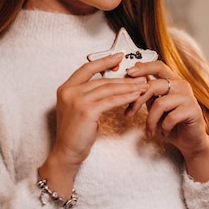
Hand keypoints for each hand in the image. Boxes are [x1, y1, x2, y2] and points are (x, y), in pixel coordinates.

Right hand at [39, 53, 147, 195]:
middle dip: (123, 78)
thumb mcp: (78, 109)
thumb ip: (88, 95)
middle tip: (140, 77)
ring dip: (128, 87)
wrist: (67, 152)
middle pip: (102, 80)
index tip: (119, 56)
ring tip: (142, 86)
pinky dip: (125, 97)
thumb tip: (109, 86)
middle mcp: (70, 91)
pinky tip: (135, 96)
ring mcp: (77, 100)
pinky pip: (111, 101)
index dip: (104, 61)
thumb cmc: (75, 133)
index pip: (87, 68)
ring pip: (108, 89)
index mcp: (66, 88)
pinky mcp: (87, 111)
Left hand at [126, 61, 208, 180]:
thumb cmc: (172, 124)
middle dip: (138, 100)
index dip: (143, 67)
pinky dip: (163, 128)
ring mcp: (188, 97)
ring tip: (150, 131)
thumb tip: (131, 84)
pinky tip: (164, 133)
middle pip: (155, 85)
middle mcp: (182, 85)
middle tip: (129, 113)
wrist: (190, 141)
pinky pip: (170, 118)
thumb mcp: (156, 108)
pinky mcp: (193, 110)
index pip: (158, 66)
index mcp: (173, 81)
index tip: (129, 72)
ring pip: (160, 103)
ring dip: (150, 121)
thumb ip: (148, 95)